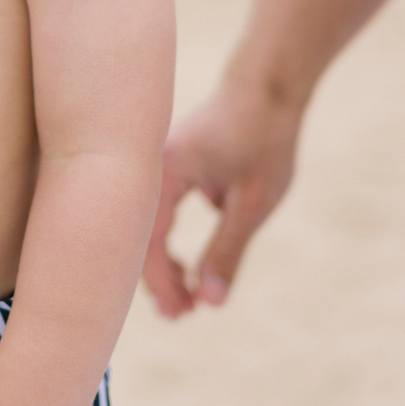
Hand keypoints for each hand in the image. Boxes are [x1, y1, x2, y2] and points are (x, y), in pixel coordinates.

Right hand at [142, 85, 302, 317]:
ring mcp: (152, 168)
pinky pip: (152, 214)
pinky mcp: (162, 169)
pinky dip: (164, 243)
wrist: (267, 88)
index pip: (148, 240)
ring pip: (143, 227)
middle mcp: (147, 169)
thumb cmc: (264, 139)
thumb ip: (228, 251)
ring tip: (184, 301)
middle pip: (137, 236)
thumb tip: (209, 303)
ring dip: (162, 265)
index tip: (179, 315)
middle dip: (158, 280)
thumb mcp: (253, 202)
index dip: (162, 283)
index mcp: (163, 172)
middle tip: (179, 317)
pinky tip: (184, 268)